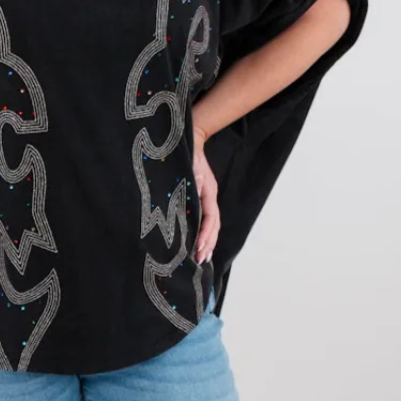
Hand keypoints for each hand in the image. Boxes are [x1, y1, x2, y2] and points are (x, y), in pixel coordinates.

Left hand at [191, 122, 219, 265]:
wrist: (188, 139)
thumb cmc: (187, 153)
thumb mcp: (188, 167)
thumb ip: (190, 181)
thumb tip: (191, 196)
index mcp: (208, 192)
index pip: (210, 218)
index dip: (205, 234)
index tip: (199, 248)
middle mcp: (208, 197)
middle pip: (213, 225)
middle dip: (208, 244)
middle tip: (200, 261)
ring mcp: (205, 198)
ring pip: (210, 224)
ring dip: (207, 242)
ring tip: (202, 258)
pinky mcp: (199, 198)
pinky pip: (204, 219)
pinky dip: (203, 233)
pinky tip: (198, 243)